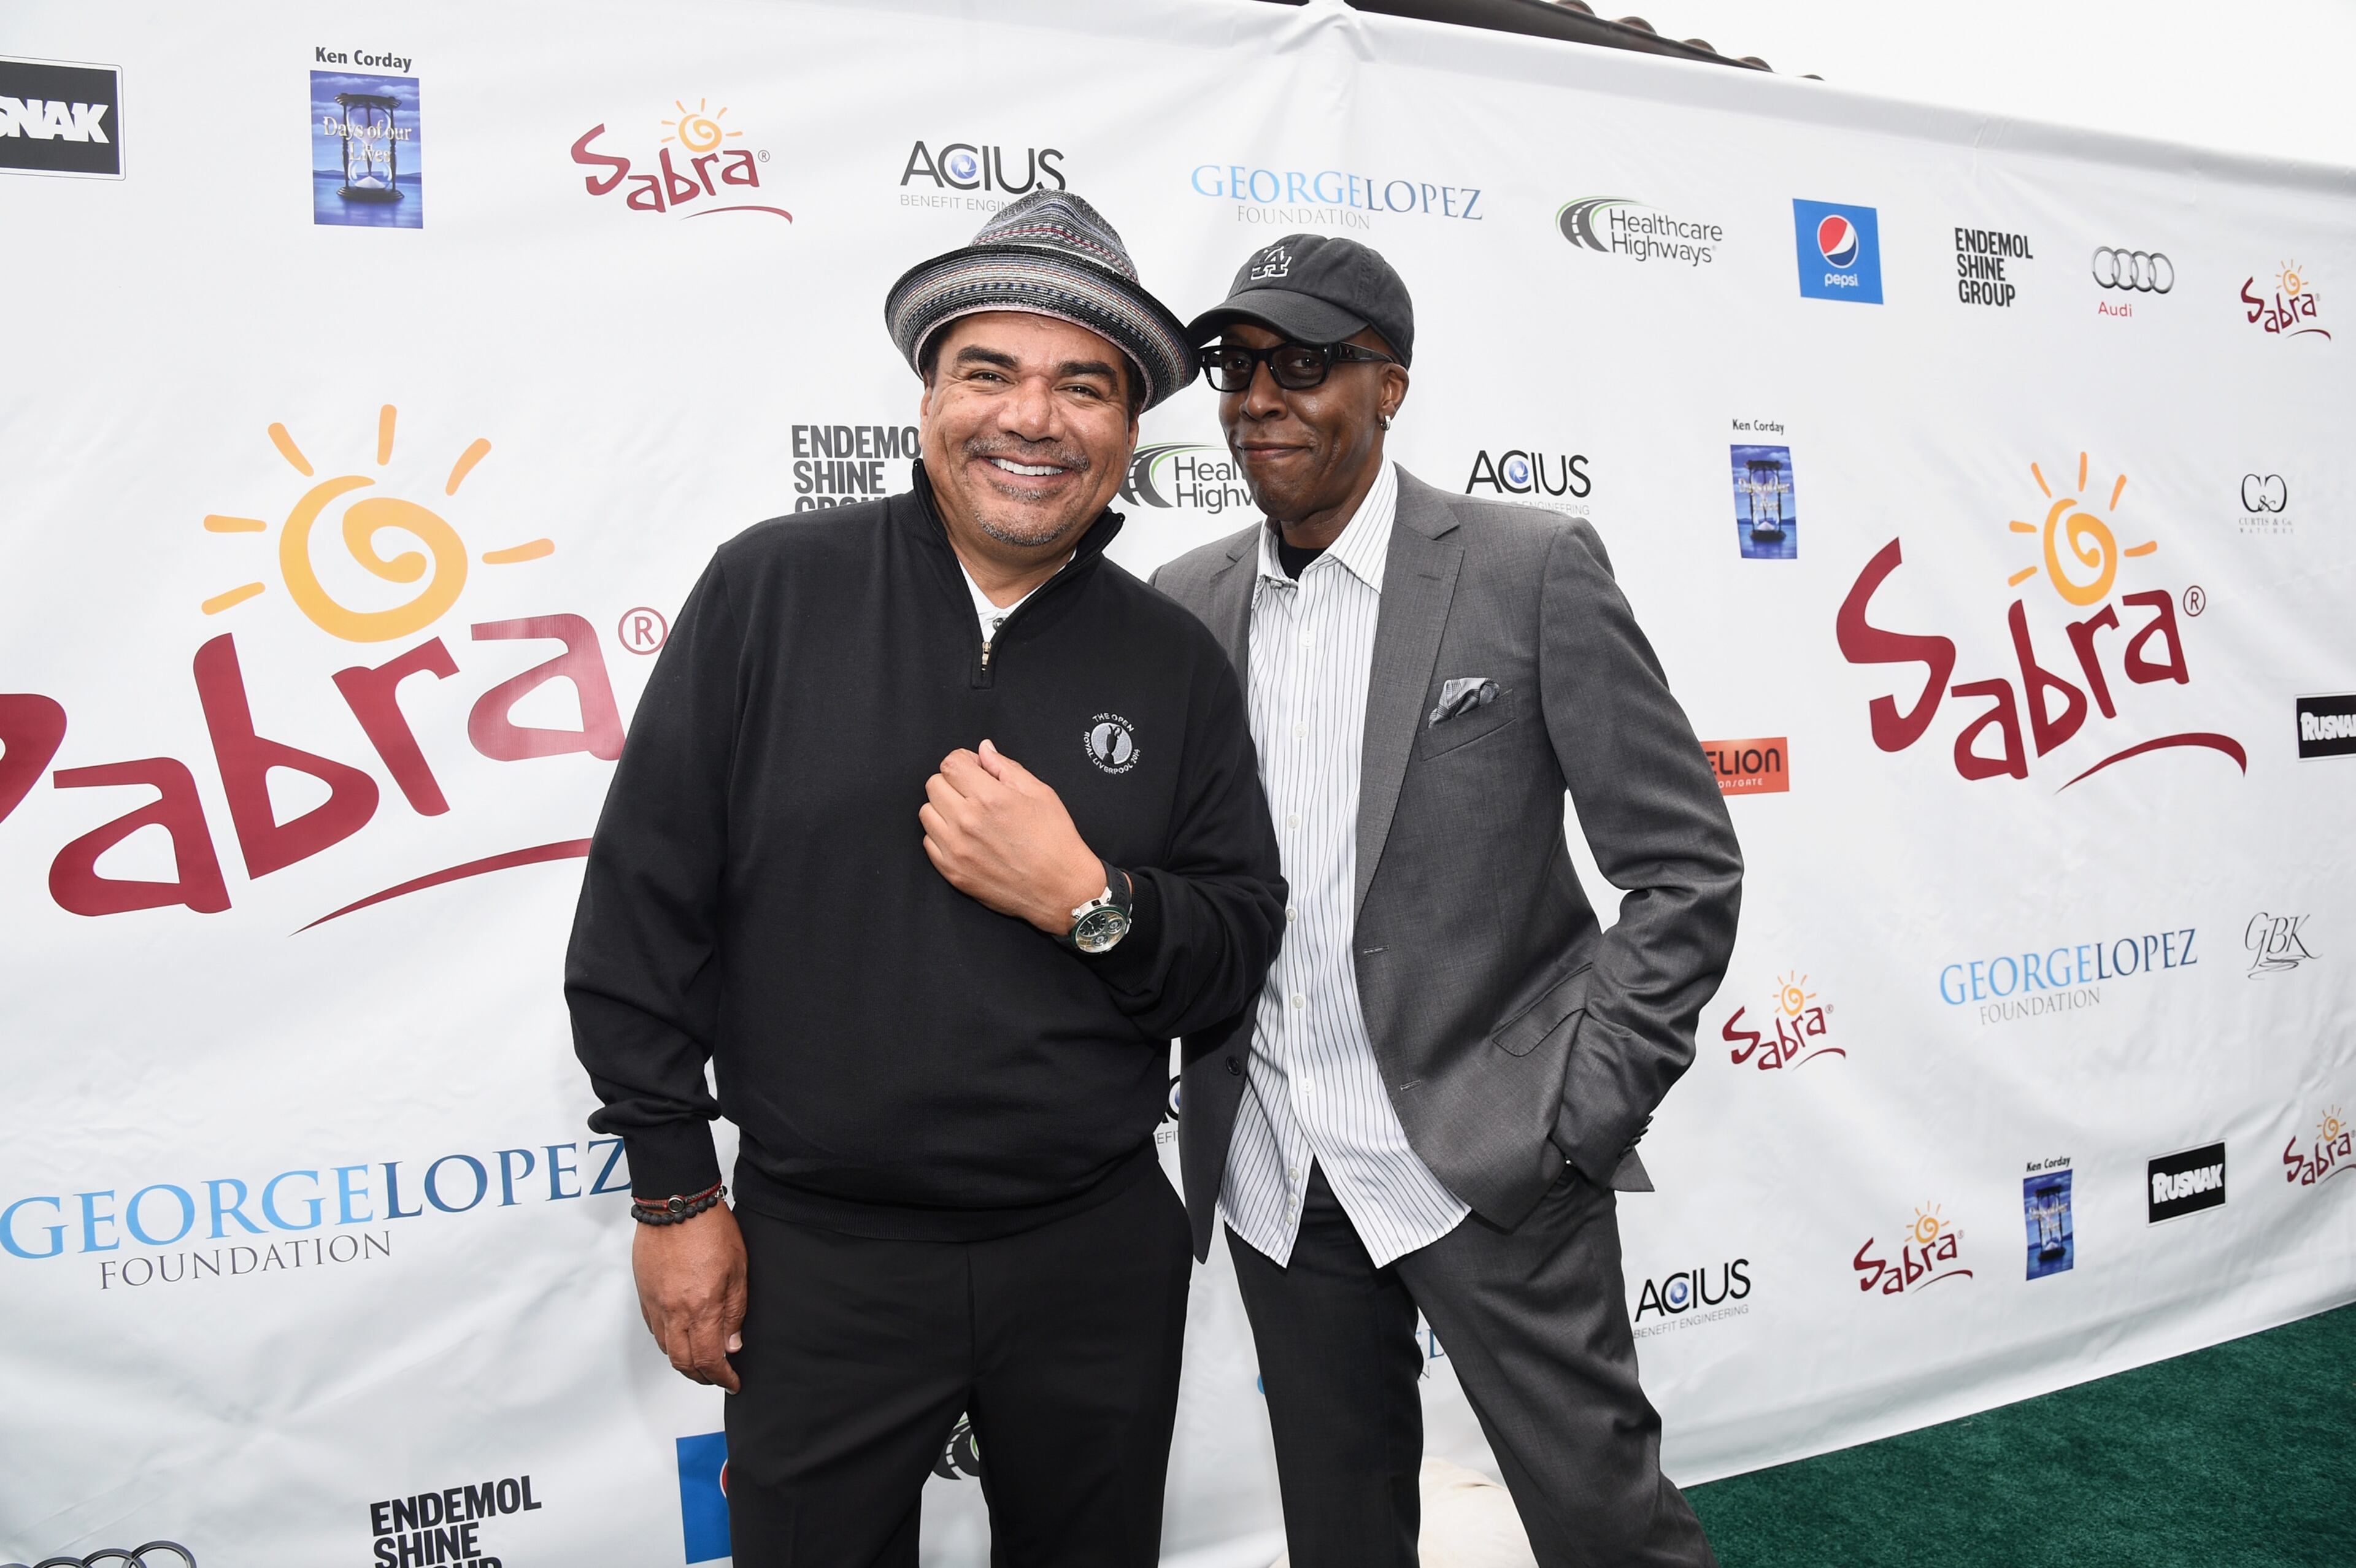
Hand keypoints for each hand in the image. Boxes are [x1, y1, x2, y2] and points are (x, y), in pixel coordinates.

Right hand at [631, 1201, 747, 1391]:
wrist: (675, 1203)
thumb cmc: (711, 1228)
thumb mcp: (738, 1270)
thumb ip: (735, 1311)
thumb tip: (731, 1345)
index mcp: (701, 1307)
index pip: (708, 1359)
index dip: (722, 1378)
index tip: (733, 1382)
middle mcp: (673, 1311)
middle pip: (683, 1362)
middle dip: (702, 1377)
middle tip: (718, 1376)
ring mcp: (655, 1303)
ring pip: (666, 1349)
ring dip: (684, 1361)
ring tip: (702, 1360)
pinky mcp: (644, 1293)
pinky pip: (654, 1329)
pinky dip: (668, 1341)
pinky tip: (682, 1336)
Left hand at [920, 739, 1105, 934]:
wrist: (1061, 890)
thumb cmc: (1056, 842)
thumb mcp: (1040, 794)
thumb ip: (1006, 768)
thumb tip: (983, 750)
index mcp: (989, 798)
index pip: (950, 764)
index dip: (963, 761)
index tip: (974, 768)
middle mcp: (967, 822)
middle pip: (934, 784)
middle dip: (953, 782)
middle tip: (974, 792)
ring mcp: (956, 850)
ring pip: (927, 812)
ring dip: (944, 808)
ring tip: (968, 816)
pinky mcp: (952, 872)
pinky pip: (929, 842)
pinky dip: (942, 835)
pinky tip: (965, 838)